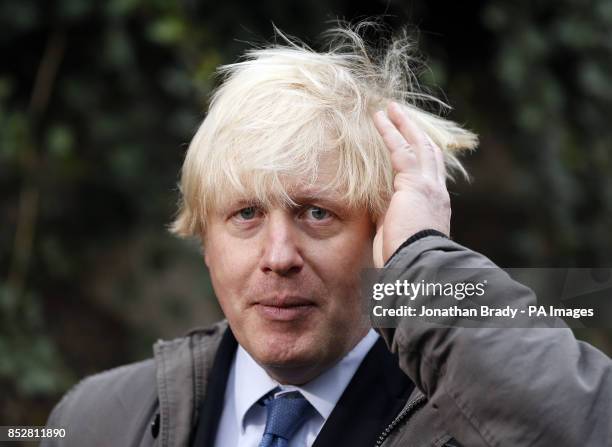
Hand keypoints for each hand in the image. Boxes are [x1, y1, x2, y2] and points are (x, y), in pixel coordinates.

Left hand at [372, 102, 450, 267]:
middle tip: (403, 116)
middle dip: (416, 132)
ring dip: (403, 124)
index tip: (415, 142)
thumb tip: (381, 213)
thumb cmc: (406, 258)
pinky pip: (400, 150)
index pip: (432, 173)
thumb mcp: (399, 235)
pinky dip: (390, 131)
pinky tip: (380, 118)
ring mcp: (428, 185)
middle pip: (429, 153)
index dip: (424, 155)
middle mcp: (436, 191)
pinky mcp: (414, 183)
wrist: (417, 263)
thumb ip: (392, 219)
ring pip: (418, 145)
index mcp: (435, 205)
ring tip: (391, 109)